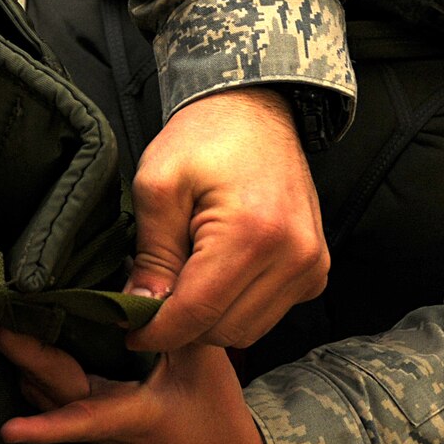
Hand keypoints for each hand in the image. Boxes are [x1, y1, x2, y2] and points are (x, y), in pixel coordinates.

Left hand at [0, 328, 269, 443]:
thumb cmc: (217, 410)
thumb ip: (173, 321)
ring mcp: (97, 423)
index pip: (83, 421)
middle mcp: (105, 425)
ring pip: (46, 394)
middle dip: (22, 356)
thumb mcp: (202, 360)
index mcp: (131, 415)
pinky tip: (33, 335)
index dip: (46, 428)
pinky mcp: (97, 417)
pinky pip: (56, 392)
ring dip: (26, 363)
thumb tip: (142, 276)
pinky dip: (41, 366)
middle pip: (51, 391)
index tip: (9, 430)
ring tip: (6, 319)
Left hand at [125, 87, 326, 350]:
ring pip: (247, 330)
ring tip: (185, 276)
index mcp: (253, 235)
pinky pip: (267, 314)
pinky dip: (235, 308)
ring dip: (209, 318)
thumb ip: (152, 254)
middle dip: (182, 324)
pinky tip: (215, 274)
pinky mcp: (315, 271)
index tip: (128, 333)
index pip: (198, 314)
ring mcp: (311, 267)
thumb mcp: (159, 186)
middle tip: (153, 294)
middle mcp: (294, 257)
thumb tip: (141, 308)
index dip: (157, 332)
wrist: (254, 110)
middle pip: (224, 331)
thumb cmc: (203, 139)